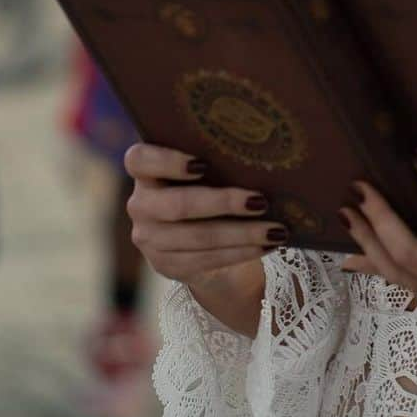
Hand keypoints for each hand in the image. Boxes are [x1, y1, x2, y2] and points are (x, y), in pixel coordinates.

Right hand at [124, 143, 287, 286]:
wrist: (198, 233)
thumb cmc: (208, 183)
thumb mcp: (206, 167)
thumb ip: (216, 157)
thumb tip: (260, 151)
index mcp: (144, 170)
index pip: (139, 160)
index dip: (167, 161)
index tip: (202, 163)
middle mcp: (140, 204)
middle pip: (178, 205)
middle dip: (223, 203)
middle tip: (261, 201)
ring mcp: (149, 238)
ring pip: (198, 238)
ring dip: (242, 234)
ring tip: (277, 231)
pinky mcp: (166, 265)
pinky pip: (206, 260)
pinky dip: (241, 252)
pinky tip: (267, 244)